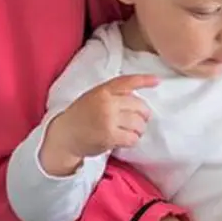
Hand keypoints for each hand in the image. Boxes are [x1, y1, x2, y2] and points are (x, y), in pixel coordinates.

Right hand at [40, 74, 157, 175]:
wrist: (64, 135)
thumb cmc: (82, 115)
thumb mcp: (94, 97)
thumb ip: (113, 94)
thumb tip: (138, 98)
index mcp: (103, 91)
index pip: (127, 82)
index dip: (144, 80)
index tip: (157, 81)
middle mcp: (106, 103)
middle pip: (139, 106)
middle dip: (144, 115)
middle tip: (140, 120)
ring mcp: (108, 120)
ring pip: (138, 123)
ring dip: (139, 129)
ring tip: (131, 131)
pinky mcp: (109, 136)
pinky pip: (132, 138)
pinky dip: (132, 140)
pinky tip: (125, 139)